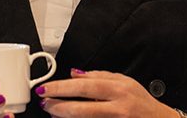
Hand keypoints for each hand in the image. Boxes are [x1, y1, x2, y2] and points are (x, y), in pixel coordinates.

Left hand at [37, 69, 178, 117]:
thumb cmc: (141, 102)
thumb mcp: (125, 82)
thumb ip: (101, 76)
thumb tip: (75, 73)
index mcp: (119, 89)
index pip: (86, 86)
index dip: (64, 87)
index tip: (48, 87)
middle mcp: (118, 106)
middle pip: (83, 107)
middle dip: (59, 104)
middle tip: (45, 101)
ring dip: (65, 116)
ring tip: (53, 111)